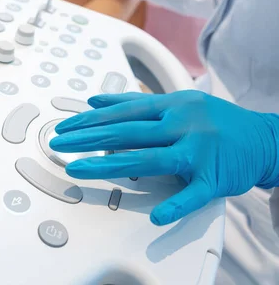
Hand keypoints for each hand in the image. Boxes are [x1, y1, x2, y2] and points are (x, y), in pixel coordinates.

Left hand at [50, 91, 278, 225]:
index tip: (65, 127)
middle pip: (128, 131)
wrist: (266, 138)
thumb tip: (94, 101)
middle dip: (88, 138)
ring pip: (149, 159)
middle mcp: (183, 124)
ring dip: (110, 165)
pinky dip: (174, 206)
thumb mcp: (175, 102)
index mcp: (172, 105)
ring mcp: (199, 151)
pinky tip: (156, 216)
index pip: (123, 110)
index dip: (90, 119)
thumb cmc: (214, 120)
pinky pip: (192, 195)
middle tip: (58, 144)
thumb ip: (133, 102)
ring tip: (80, 170)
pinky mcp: (214, 178)